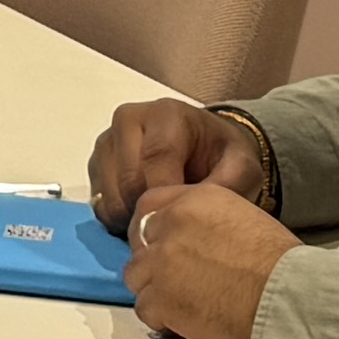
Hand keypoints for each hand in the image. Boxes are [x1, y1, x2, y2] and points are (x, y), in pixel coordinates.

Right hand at [84, 96, 273, 230]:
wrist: (204, 149)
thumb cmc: (221, 156)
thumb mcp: (242, 166)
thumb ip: (230, 183)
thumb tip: (199, 209)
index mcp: (165, 114)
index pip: (156, 157)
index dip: (168, 194)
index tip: (181, 219)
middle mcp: (128, 120)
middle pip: (128, 180)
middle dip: (152, 210)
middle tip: (175, 225)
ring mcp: (107, 143)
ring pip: (110, 196)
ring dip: (134, 218)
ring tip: (161, 218)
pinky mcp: (96, 165)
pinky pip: (100, 204)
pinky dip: (120, 219)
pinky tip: (143, 215)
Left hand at [124, 182, 297, 338]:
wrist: (292, 301)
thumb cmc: (282, 268)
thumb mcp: (244, 221)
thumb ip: (207, 224)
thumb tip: (191, 241)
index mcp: (196, 199)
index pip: (149, 205)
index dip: (151, 229)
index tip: (158, 245)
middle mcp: (173, 223)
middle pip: (139, 241)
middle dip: (151, 260)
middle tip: (173, 280)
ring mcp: (162, 262)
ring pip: (136, 276)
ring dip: (154, 290)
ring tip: (183, 303)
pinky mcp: (162, 298)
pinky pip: (144, 309)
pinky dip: (161, 318)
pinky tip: (186, 322)